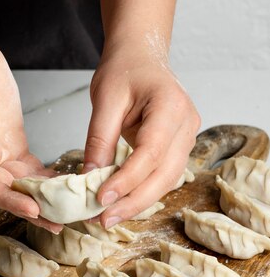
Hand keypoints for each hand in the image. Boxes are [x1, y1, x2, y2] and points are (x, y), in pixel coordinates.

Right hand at [0, 36, 61, 231]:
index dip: (7, 198)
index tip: (32, 209)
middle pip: (2, 190)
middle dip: (30, 207)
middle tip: (58, 222)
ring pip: (18, 183)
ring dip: (41, 197)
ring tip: (68, 212)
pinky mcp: (8, 145)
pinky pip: (29, 168)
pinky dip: (46, 178)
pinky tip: (66, 186)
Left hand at [83, 51, 200, 227]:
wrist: (141, 57)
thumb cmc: (124, 70)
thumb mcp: (105, 99)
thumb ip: (99, 138)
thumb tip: (90, 177)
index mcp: (170, 105)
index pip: (151, 152)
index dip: (127, 179)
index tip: (102, 198)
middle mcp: (187, 123)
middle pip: (165, 174)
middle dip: (133, 201)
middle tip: (103, 219)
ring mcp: (187, 136)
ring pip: (167, 180)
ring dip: (138, 202)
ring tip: (108, 216)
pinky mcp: (178, 146)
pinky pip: (163, 175)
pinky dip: (142, 191)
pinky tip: (121, 203)